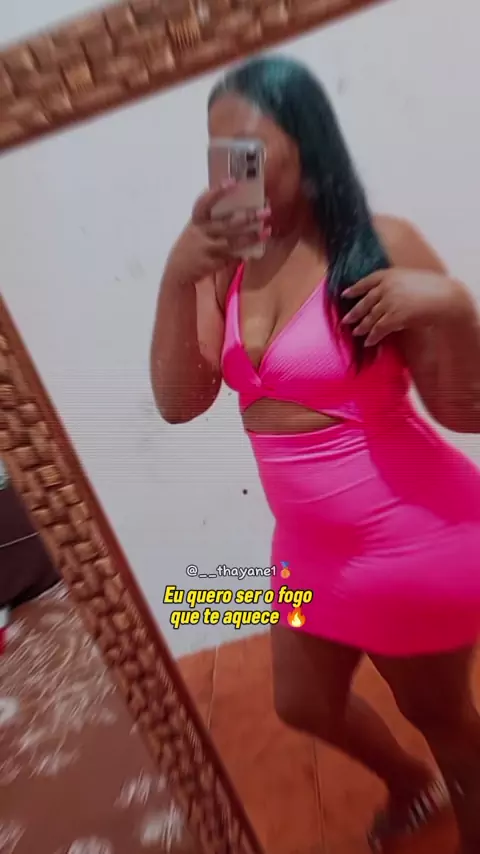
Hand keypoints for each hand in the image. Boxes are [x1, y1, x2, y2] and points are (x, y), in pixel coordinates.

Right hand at [167, 183, 270, 284]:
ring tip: (266, 231)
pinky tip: (255, 250)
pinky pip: (231, 257)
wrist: (177, 271)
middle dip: (247, 217)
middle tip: (265, 211)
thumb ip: (210, 218)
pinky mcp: (212, 263)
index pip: (205, 203)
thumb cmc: (191, 245)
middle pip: (226, 223)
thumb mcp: (195, 228)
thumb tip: (234, 204)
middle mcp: (201, 233)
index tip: (233, 182)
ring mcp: (206, 248)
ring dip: (250, 237)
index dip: (217, 192)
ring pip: (232, 242)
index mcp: (196, 220)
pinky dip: (243, 254)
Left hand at [341, 268, 460, 346]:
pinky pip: (379, 329)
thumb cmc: (433, 288)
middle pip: (365, 302)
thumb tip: (386, 297)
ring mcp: (389, 301)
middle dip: (354, 312)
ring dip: (362, 327)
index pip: (367, 281)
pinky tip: (369, 342)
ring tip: (357, 333)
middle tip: (345, 321)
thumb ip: (396, 285)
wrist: (445, 297)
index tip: (345, 294)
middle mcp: (386, 287)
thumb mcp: (410, 279)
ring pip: (371, 317)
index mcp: (389, 274)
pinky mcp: (394, 316)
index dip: (355, 289)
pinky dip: (373, 337)